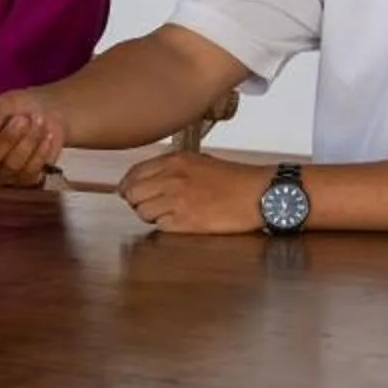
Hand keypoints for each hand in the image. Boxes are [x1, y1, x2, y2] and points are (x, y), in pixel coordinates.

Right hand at [0, 91, 66, 189]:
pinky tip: (48, 135)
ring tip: (39, 120)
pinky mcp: (26, 180)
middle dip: (8, 140)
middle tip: (23, 119)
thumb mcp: (2, 103)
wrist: (41, 112)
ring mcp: (4, 175)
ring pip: (13, 167)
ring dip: (29, 142)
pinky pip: (32, 172)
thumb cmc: (15, 107)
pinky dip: (42, 152)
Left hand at [118, 151, 272, 234]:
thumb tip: (146, 179)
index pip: (133, 174)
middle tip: (149, 206)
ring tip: (170, 214)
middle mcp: (171, 178)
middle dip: (137, 202)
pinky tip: (182, 222)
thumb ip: (171, 167)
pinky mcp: (186, 222)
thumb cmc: (234, 178)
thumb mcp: (199, 161)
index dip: (129, 186)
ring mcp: (177, 201)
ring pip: (142, 212)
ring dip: (152, 216)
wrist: (259, 193)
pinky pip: (160, 227)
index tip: (130, 193)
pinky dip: (166, 227)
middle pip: (132, 194)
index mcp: (174, 161)